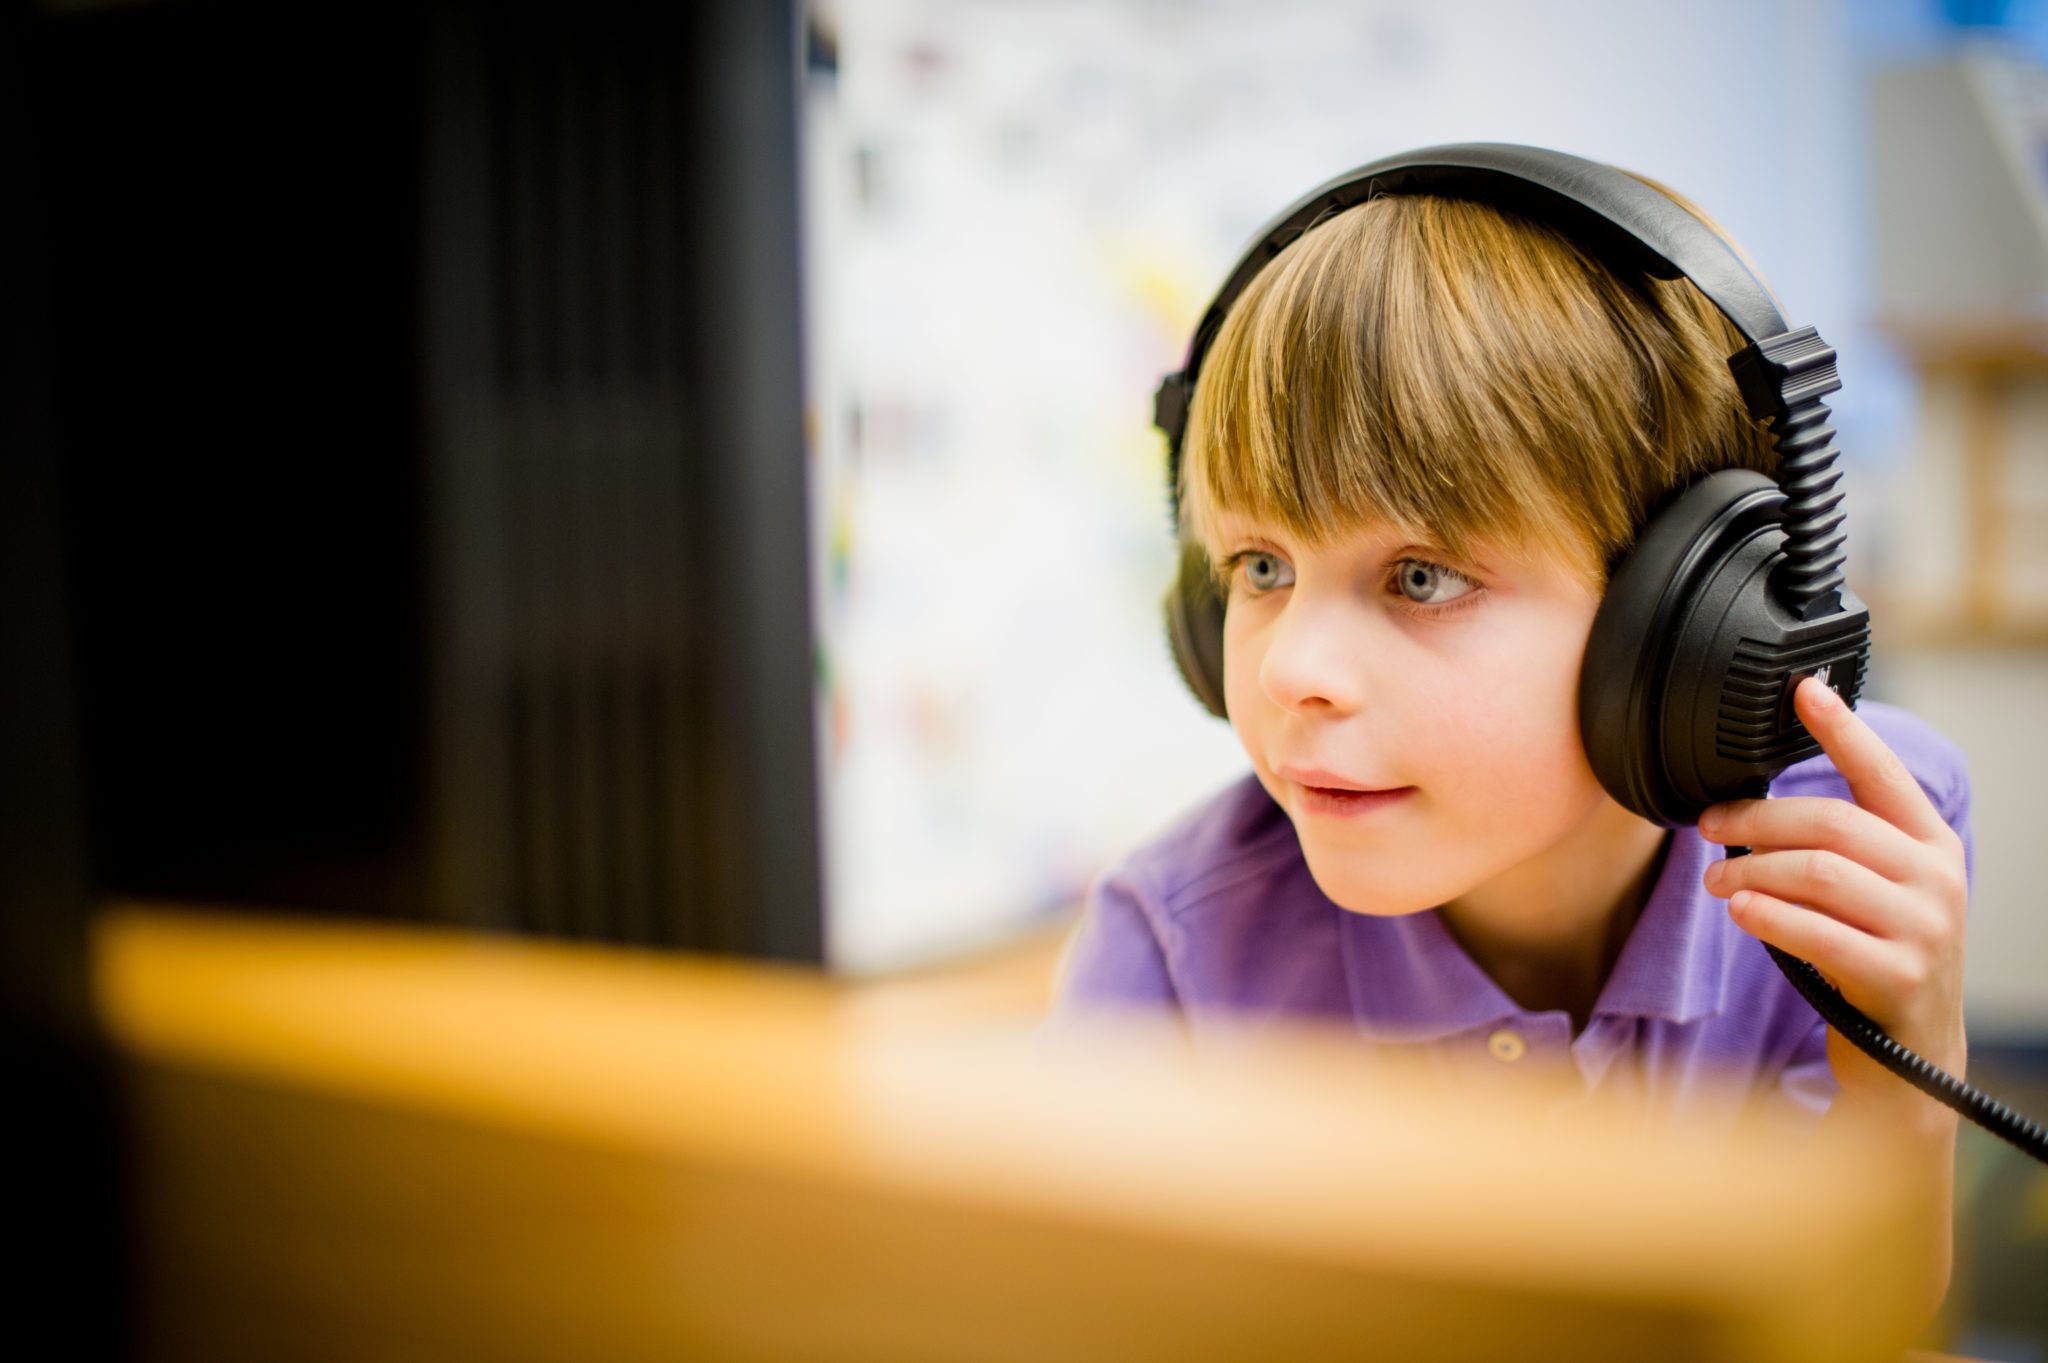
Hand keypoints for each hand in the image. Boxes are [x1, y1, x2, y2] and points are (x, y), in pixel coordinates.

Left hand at [1697, 676, 1968, 1122]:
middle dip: (1757, 819)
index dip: (1841, 729)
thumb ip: (1843, 845)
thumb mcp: (1878, 891)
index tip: (1801, 690)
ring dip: (1750, 870)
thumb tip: (1758, 801)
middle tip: (1709, 825)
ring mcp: (1924, 929)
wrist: (1910, 1057)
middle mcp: (1937, 879)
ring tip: (1714, 880)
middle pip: (1831, 823)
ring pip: (1818, 873)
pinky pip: (1817, 932)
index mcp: (1930, 844)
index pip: (1881, 775)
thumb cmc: (1876, 955)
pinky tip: (1739, 911)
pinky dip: (1767, 915)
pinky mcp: (1898, 975)